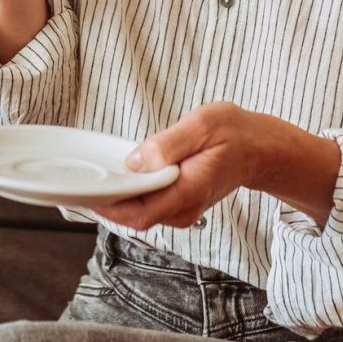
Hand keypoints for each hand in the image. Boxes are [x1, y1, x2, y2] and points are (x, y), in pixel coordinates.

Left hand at [93, 103, 339, 230]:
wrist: (260, 148)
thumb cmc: (233, 132)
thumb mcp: (202, 125)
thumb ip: (168, 144)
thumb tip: (135, 161)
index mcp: (187, 191)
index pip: (139, 212)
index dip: (108, 206)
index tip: (84, 192)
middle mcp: (184, 208)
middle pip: (134, 216)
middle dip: (107, 201)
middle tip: (82, 178)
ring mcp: (183, 209)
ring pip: (140, 212)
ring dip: (118, 197)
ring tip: (98, 174)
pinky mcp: (181, 203)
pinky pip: (149, 204)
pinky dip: (132, 193)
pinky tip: (122, 174)